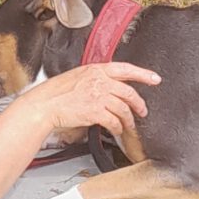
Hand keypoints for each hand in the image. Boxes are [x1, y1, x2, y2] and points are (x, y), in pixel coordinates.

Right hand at [20, 59, 158, 143]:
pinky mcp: (95, 111)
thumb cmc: (56, 93)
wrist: (44, 105)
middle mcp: (99, 80)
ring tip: (129, 125)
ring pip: (123, 108)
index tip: (155, 79)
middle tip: (143, 111)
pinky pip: (114, 121)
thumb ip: (95, 79)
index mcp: (95, 69)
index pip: (125, 69)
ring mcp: (98, 96)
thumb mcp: (77, 77)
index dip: (143, 74)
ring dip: (129, 119)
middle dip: (139, 104)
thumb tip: (108, 87)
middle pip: (128, 92)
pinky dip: (117, 128)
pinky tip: (116, 130)